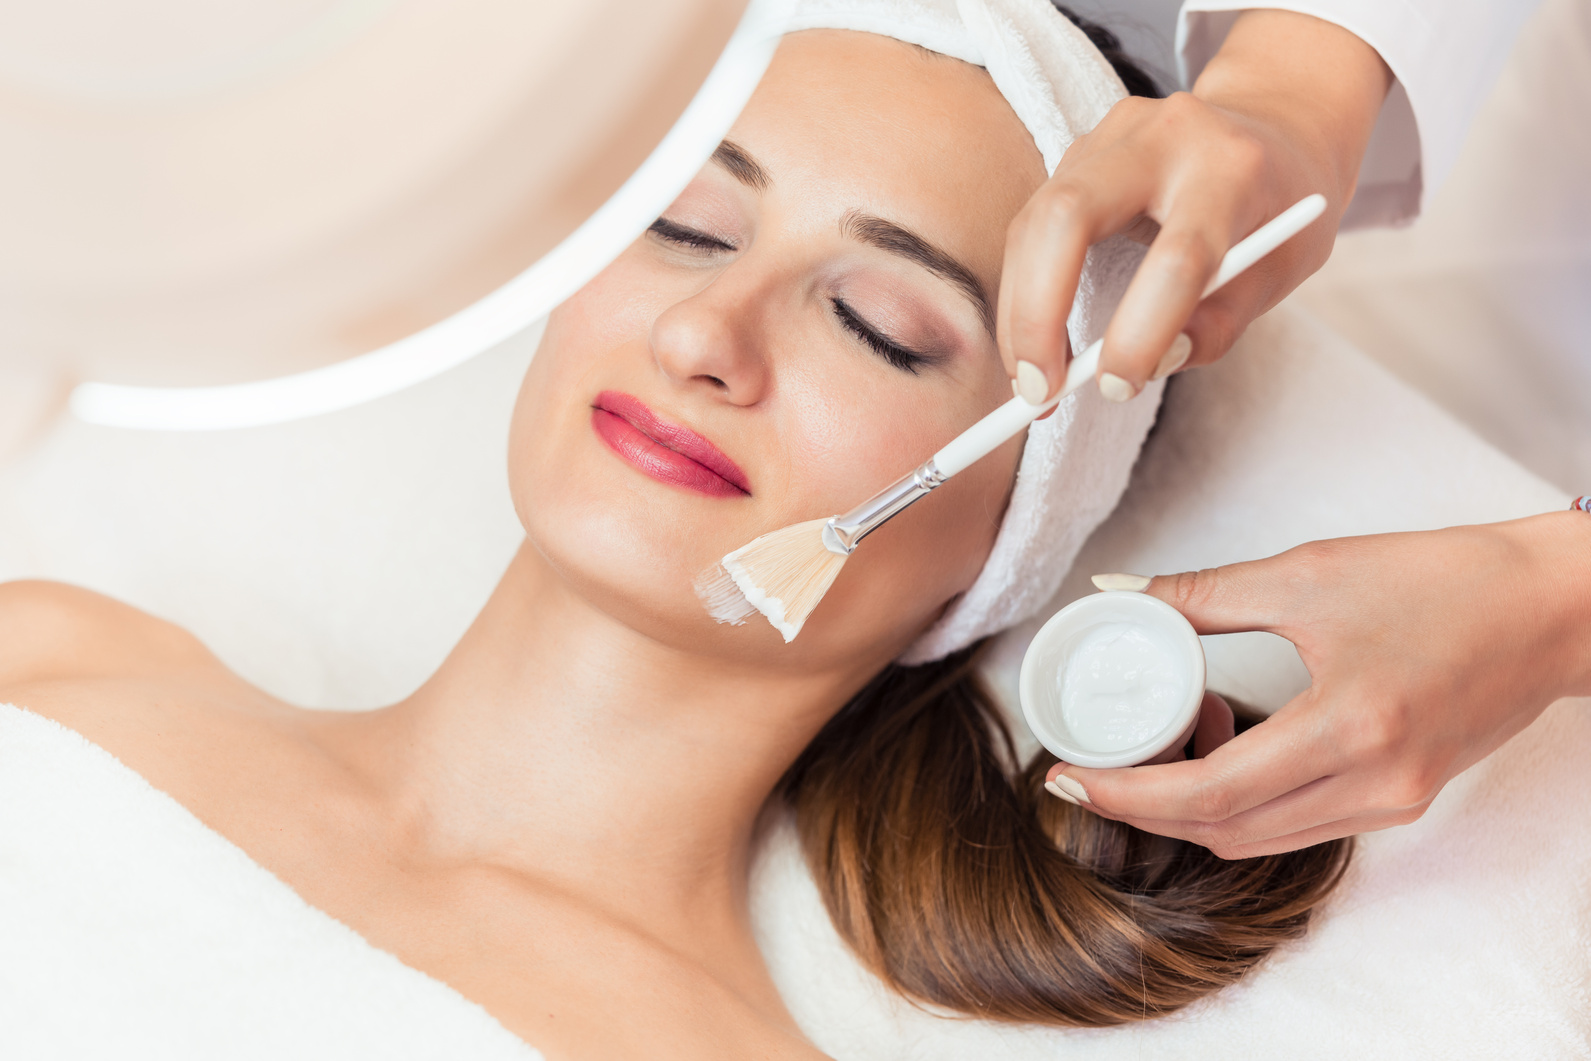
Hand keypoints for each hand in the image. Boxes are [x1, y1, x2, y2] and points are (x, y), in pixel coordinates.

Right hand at [998, 10, 1391, 405]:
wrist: (1274, 126)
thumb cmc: (1278, 208)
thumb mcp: (1281, 270)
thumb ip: (1222, 322)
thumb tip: (1155, 364)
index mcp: (1232, 168)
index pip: (1178, 257)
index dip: (1141, 330)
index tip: (1117, 387)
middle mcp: (1161, 138)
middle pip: (1068, 214)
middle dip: (1039, 311)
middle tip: (1036, 388)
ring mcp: (1108, 137)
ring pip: (1034, 223)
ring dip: (1020, 312)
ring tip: (1032, 379)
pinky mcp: (1076, 154)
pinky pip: (1030, 227)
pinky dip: (1024, 292)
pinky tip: (1035, 338)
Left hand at [1045, 513, 1590, 856]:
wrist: (1551, 607)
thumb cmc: (1446, 581)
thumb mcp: (1310, 574)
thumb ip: (1203, 595)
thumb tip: (1121, 593)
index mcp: (1349, 729)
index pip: (1208, 793)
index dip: (1128, 795)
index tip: (1070, 779)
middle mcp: (1374, 785)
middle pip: (1226, 830)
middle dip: (1146, 810)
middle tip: (1090, 775)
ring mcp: (1394, 801)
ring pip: (1261, 836)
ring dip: (1194, 808)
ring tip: (1156, 749)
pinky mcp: (1405, 798)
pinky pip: (1301, 823)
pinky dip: (1247, 800)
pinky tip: (1225, 743)